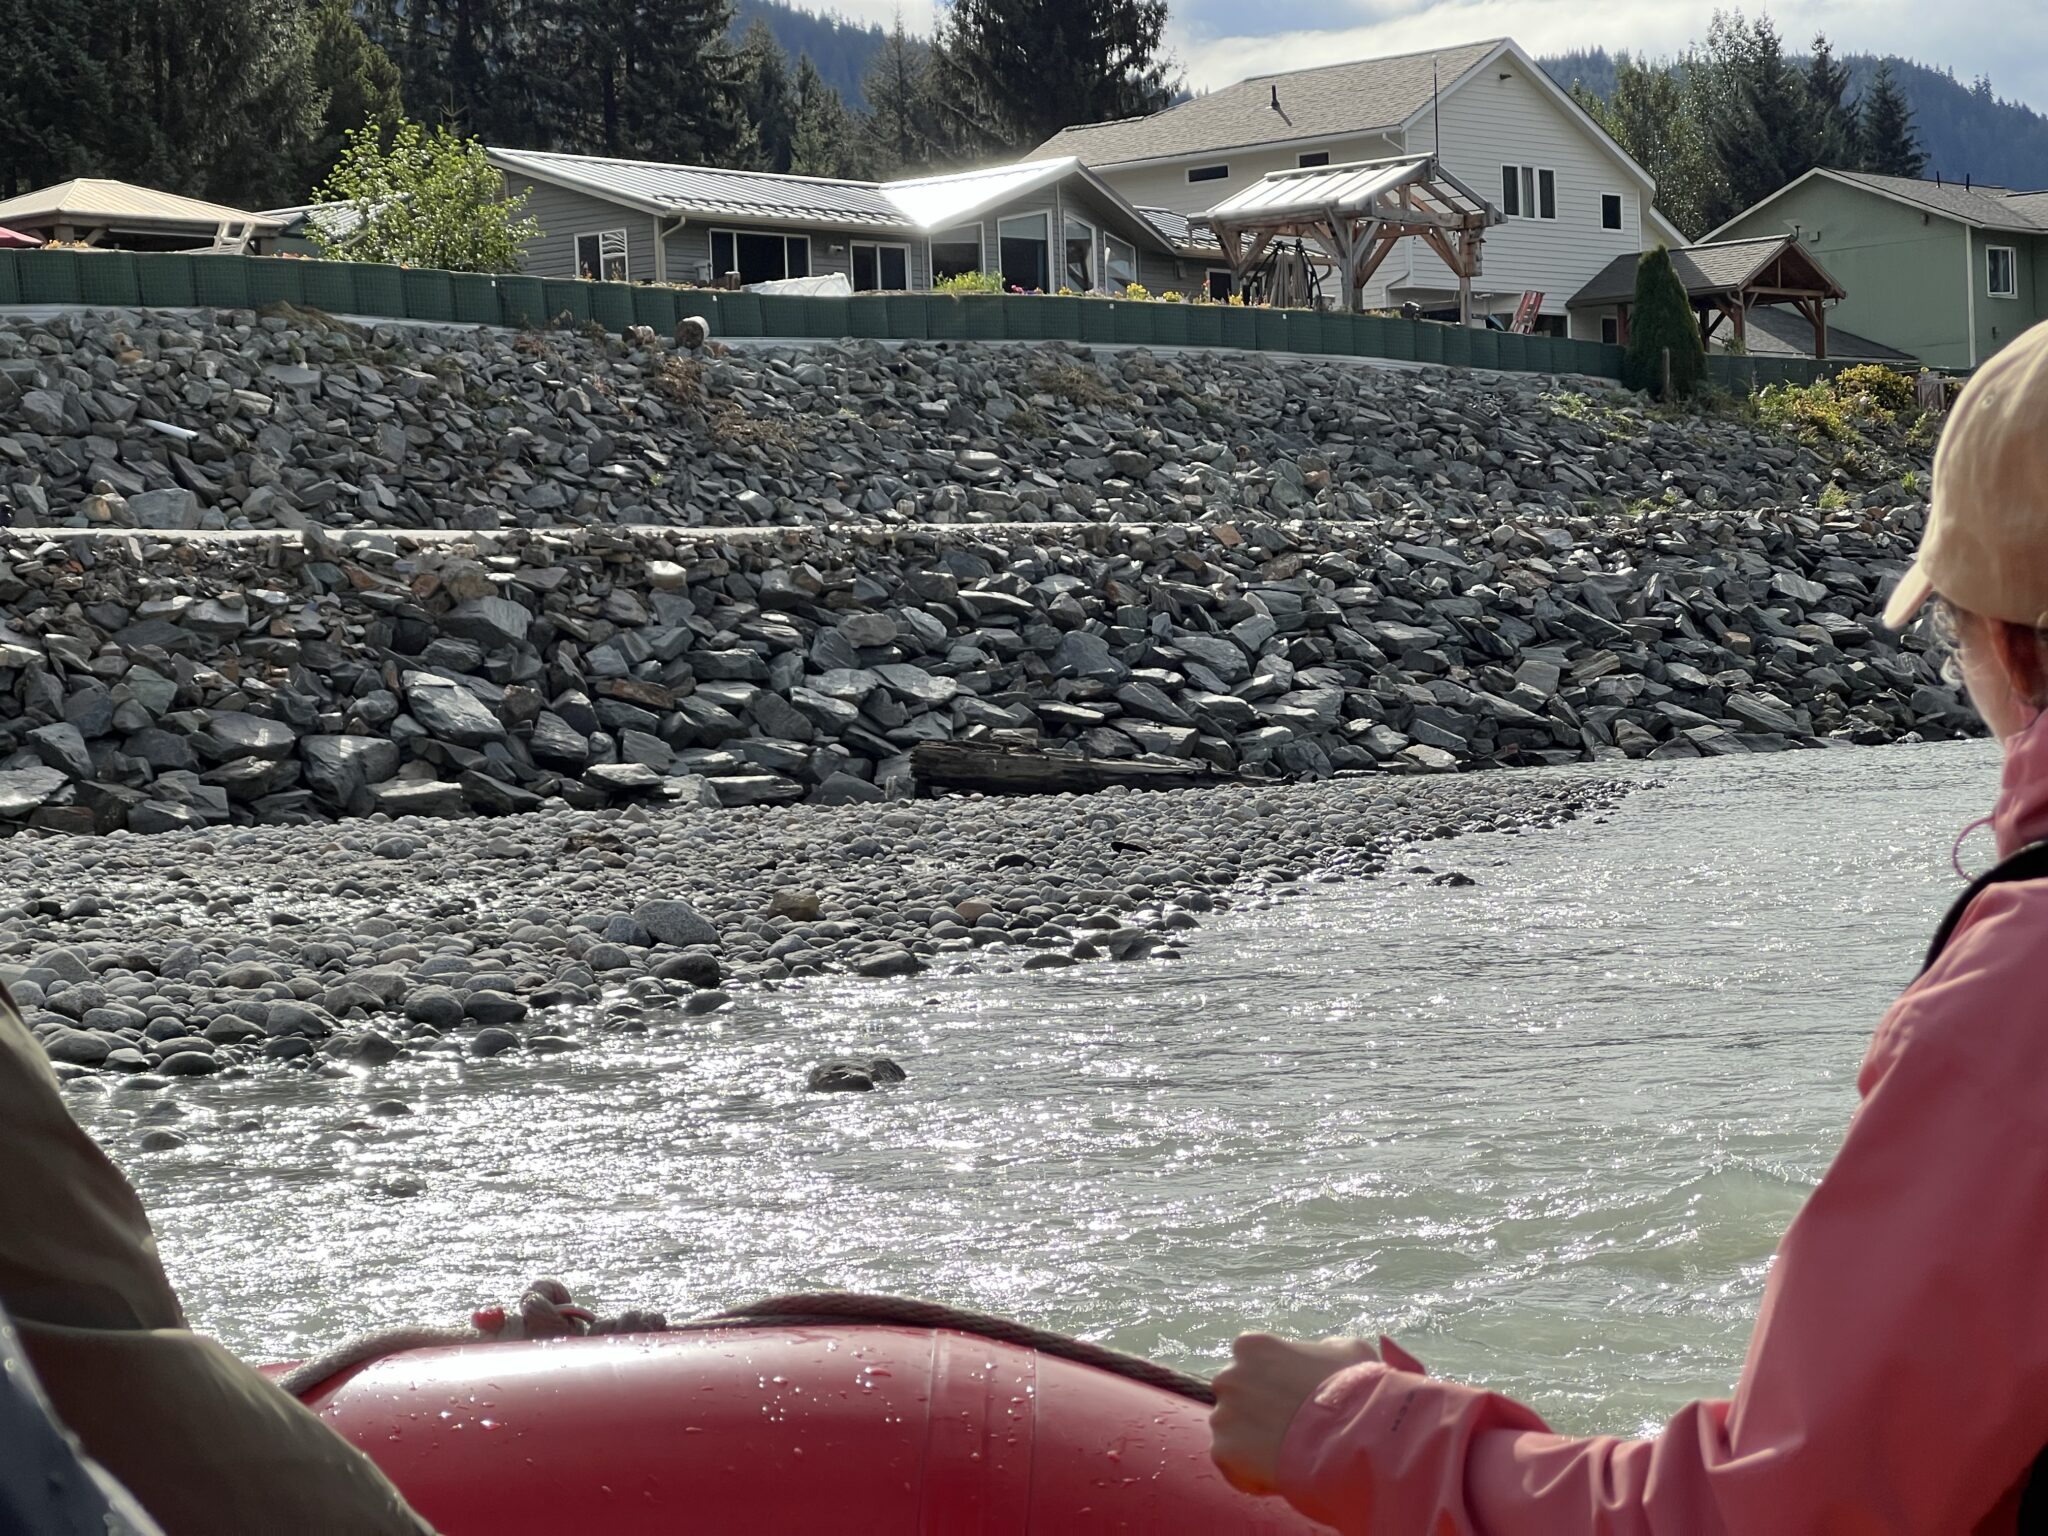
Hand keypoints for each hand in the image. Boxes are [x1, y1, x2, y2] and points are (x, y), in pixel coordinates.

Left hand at [1210, 1332, 1381, 1495]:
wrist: (1350, 1437)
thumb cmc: (1352, 1389)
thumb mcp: (1346, 1351)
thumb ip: (1321, 1350)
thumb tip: (1321, 1358)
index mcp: (1252, 1347)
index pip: (1250, 1362)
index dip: (1271, 1381)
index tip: (1291, 1398)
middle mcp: (1229, 1376)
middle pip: (1236, 1395)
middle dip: (1255, 1410)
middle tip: (1288, 1429)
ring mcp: (1222, 1415)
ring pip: (1231, 1431)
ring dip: (1251, 1442)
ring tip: (1286, 1456)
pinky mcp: (1223, 1452)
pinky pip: (1231, 1464)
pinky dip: (1249, 1473)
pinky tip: (1279, 1475)